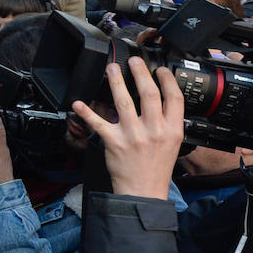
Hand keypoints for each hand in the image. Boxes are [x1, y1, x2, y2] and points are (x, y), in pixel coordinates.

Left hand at [71, 57, 183, 199]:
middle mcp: (154, 130)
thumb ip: (169, 121)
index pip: (174, 97)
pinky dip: (86, 113)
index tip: (160, 69)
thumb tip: (163, 98)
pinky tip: (78, 104)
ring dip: (116, 81)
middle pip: (148, 93)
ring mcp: (133, 135)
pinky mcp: (114, 142)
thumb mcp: (173, 143)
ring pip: (123, 101)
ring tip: (111, 69)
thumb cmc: (156, 167)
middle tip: (134, 61)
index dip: (167, 79)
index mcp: (172, 129)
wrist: (144, 191)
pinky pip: (98, 123)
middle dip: (140, 72)